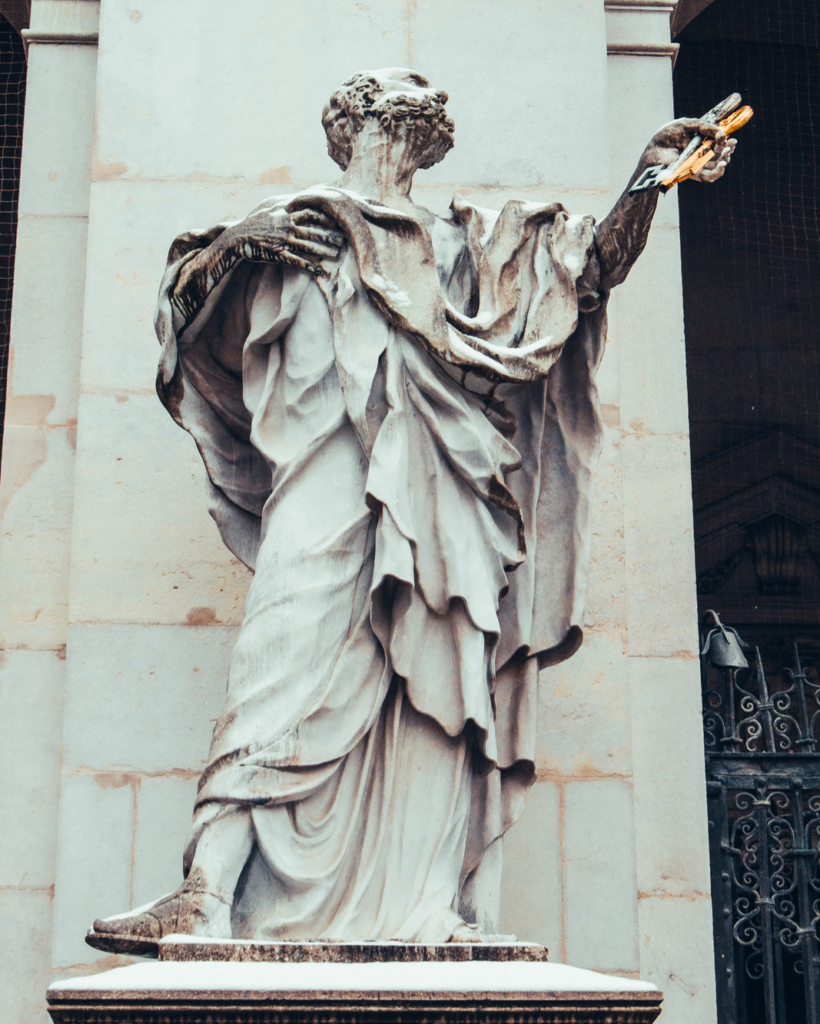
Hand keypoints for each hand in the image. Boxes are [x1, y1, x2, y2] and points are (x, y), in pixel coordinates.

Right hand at [222, 207, 344, 275]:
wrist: (236, 237)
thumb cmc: (253, 225)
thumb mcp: (269, 211)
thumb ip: (283, 209)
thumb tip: (294, 205)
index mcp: (285, 215)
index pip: (310, 213)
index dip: (324, 217)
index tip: (337, 220)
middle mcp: (286, 226)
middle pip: (313, 230)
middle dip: (329, 235)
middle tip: (344, 240)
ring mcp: (283, 241)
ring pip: (308, 246)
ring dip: (324, 251)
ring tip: (337, 255)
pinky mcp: (278, 254)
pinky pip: (297, 261)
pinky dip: (310, 267)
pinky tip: (321, 271)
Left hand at [640, 118, 736, 182]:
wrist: (654, 150)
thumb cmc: (667, 137)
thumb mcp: (687, 125)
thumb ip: (704, 127)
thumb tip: (721, 132)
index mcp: (700, 142)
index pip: (718, 143)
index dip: (727, 141)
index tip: (732, 138)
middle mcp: (700, 154)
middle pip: (720, 155)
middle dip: (728, 150)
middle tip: (731, 145)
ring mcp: (697, 165)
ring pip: (717, 166)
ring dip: (725, 160)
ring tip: (727, 152)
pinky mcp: (693, 174)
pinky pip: (709, 177)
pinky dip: (717, 172)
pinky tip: (722, 165)